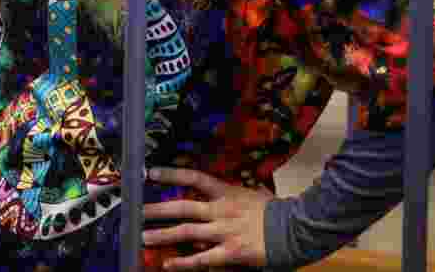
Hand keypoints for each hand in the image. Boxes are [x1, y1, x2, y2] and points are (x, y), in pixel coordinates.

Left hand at [142, 167, 272, 269]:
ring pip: (186, 232)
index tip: (151, 173)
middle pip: (183, 207)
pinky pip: (202, 259)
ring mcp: (225, 231)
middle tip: (137, 211)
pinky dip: (184, 262)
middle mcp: (221, 210)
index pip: (194, 178)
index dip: (172, 174)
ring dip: (163, 234)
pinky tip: (168, 264)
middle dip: (158, 209)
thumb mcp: (254, 194)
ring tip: (143, 236)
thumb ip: (236, 194)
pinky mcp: (231, 252)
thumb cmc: (278, 211)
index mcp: (227, 193)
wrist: (297, 228)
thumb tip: (225, 192)